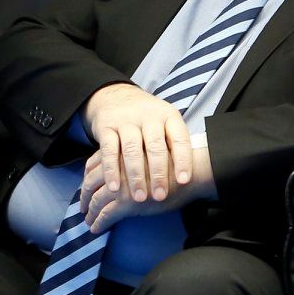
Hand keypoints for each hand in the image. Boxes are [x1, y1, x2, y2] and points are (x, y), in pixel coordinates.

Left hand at [80, 146, 212, 234]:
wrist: (190, 173)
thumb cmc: (175, 163)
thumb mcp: (149, 153)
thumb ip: (133, 157)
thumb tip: (124, 168)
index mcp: (120, 152)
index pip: (94, 164)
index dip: (87, 176)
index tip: (86, 186)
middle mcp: (116, 167)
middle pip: (91, 182)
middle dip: (85, 195)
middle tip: (82, 207)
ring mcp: (120, 185)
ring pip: (96, 200)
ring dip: (90, 212)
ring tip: (87, 220)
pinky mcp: (126, 203)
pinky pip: (106, 215)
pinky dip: (98, 223)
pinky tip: (95, 229)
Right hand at [83, 83, 192, 203]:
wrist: (116, 96)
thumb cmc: (148, 119)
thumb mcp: (165, 123)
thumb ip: (174, 145)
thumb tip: (187, 179)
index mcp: (168, 116)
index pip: (179, 138)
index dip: (183, 160)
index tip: (183, 181)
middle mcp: (148, 116)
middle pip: (155, 146)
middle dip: (158, 174)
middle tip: (160, 196)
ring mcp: (126, 121)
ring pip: (132, 150)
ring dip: (136, 176)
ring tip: (139, 198)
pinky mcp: (106, 127)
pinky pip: (109, 150)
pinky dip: (111, 170)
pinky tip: (115, 187)